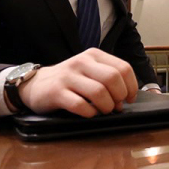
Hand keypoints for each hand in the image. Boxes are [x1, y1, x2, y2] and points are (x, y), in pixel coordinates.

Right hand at [19, 48, 137, 116]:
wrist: (36, 84)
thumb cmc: (70, 80)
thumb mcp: (90, 71)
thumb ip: (108, 79)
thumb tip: (127, 98)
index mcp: (94, 55)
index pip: (123, 68)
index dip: (131, 86)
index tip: (129, 98)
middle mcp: (82, 62)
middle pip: (113, 78)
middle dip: (119, 96)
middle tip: (116, 106)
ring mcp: (68, 76)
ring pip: (99, 92)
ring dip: (106, 107)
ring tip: (103, 111)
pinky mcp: (57, 92)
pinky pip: (80, 105)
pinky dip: (90, 113)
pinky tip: (89, 113)